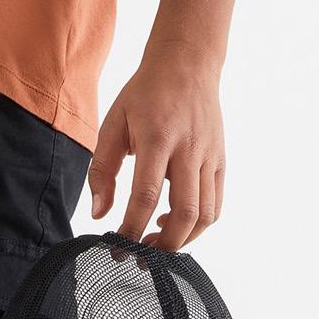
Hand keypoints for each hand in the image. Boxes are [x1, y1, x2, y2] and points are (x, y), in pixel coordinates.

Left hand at [88, 42, 224, 251]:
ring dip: (182, 239)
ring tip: (157, 241)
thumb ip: (103, 169)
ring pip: (205, 214)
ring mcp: (209, 156)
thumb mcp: (113, 123)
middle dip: (163, 245)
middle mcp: (188, 149)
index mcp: (157, 138)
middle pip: (184, 213)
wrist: (186, 65)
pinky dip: (198, 224)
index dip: (132, 227)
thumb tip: (98, 214)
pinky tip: (174, 221)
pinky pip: (216, 204)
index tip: (117, 246)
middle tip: (140, 253)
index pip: (145, 196)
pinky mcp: (220, 161)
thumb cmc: (144, 95)